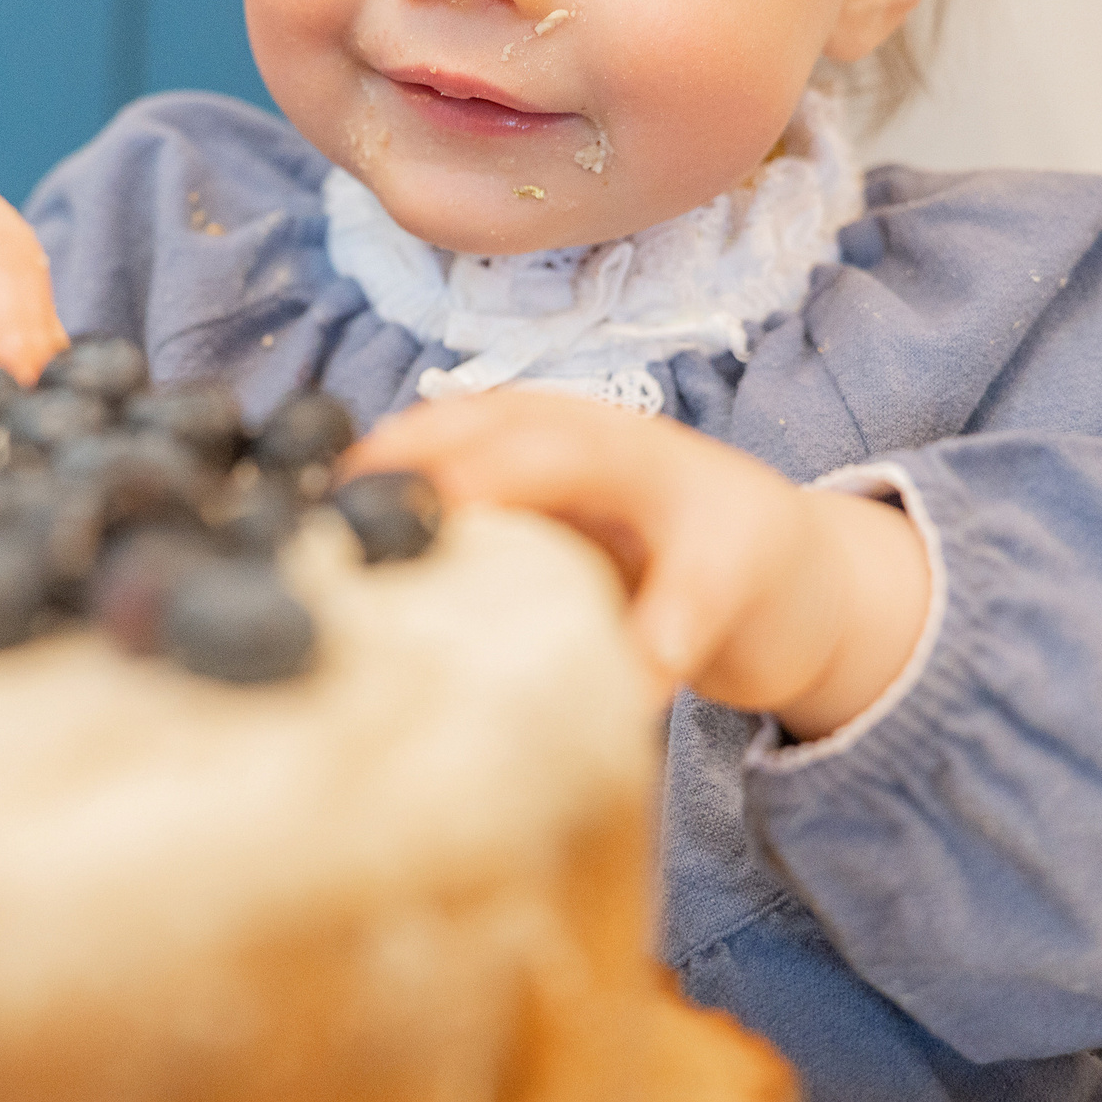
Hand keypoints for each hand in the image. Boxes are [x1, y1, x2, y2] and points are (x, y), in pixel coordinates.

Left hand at [348, 391, 930, 735]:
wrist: (793, 586)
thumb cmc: (641, 562)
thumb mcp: (552, 537)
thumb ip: (469, 536)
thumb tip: (325, 578)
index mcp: (549, 434)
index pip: (455, 423)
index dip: (386, 454)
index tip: (307, 505)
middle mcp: (611, 442)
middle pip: (527, 434)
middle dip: (452, 468)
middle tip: (376, 523)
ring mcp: (685, 492)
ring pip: (617, 482)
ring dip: (558, 539)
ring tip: (500, 585)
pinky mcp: (743, 565)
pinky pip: (696, 599)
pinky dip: (662, 634)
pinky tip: (630, 679)